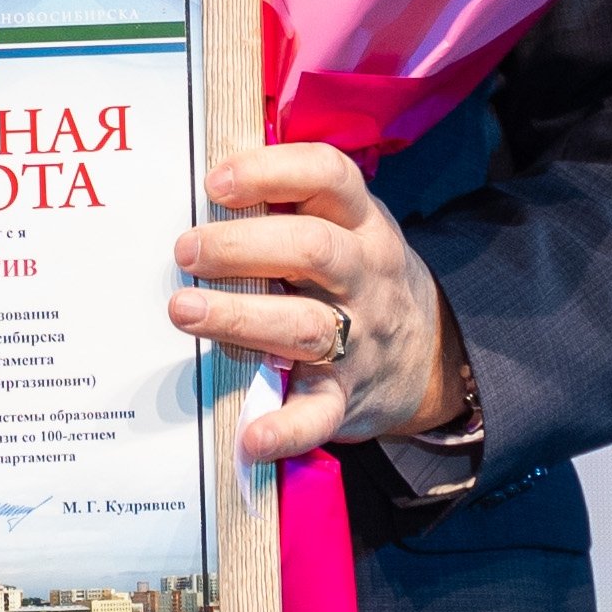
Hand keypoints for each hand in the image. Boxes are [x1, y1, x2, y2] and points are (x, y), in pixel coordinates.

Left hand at [174, 143, 450, 462]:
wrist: (429, 353)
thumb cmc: (356, 274)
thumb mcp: (345, 225)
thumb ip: (290, 204)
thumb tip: (203, 182)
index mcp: (361, 222)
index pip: (327, 177)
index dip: (270, 173)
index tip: (216, 183)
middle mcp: (363, 274)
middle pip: (311, 250)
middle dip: (241, 247)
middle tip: (187, 251)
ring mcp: (358, 337)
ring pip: (305, 326)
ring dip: (240, 318)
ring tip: (183, 311)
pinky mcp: (345, 396)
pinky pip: (319, 414)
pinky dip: (286, 429)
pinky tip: (251, 438)